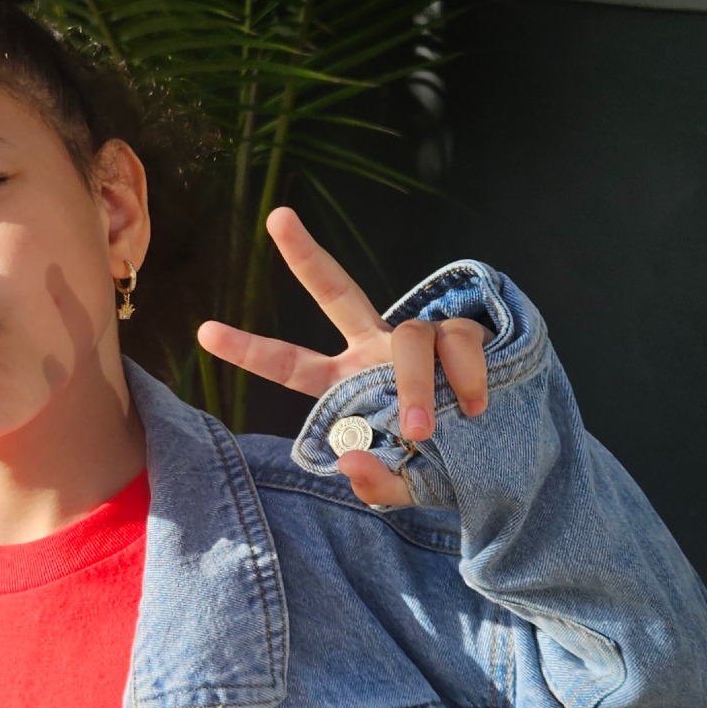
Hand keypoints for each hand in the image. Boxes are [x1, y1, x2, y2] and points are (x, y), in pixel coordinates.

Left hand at [197, 207, 489, 508]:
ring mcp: (421, 339)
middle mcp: (377, 350)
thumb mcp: (403, 489)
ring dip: (415, 385)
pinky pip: (460, 344)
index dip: (250, 350)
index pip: (291, 364)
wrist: (504, 462)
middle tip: (275, 218)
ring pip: (413, 338)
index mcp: (348, 384)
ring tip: (423, 431)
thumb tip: (349, 458)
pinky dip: (465, 379)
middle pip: (339, 290)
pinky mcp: (465, 336)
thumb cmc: (442, 469)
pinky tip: (471, 408)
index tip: (203, 332)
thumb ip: (374, 483)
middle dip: (308, 255)